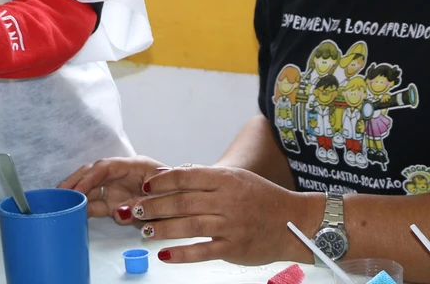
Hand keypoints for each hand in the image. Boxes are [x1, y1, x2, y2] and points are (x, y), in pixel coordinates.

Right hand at [59, 155, 170, 218]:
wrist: (188, 203)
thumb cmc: (180, 193)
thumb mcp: (166, 196)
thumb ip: (144, 203)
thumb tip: (120, 212)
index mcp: (136, 166)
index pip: (106, 166)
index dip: (90, 177)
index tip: (77, 189)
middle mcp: (123, 174)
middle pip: (93, 173)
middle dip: (75, 182)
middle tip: (58, 194)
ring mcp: (118, 187)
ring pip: (91, 187)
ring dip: (76, 193)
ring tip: (59, 202)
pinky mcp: (116, 201)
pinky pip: (96, 202)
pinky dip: (84, 206)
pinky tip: (72, 212)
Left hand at [126, 165, 323, 265]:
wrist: (293, 222)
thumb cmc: (260, 197)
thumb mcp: (236, 178)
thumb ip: (204, 177)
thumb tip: (167, 175)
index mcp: (227, 179)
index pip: (187, 177)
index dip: (163, 182)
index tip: (145, 187)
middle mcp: (228, 200)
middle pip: (183, 203)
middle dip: (155, 207)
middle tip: (136, 211)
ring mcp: (231, 225)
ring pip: (189, 226)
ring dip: (162, 229)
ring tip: (144, 232)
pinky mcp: (234, 248)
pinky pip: (203, 251)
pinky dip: (181, 254)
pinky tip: (164, 255)